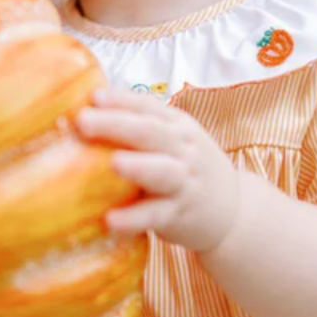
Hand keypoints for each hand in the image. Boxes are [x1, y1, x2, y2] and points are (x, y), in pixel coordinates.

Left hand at [76, 88, 239, 251]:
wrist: (233, 211)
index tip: (92, 96)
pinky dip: (133, 218)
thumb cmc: (189, 171)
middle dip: (116, 124)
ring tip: (114, 163)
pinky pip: (154, 215)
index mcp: (178, 126)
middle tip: (83, 120)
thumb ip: (142, 128)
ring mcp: (183, 182)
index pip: (148, 107)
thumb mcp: (175, 141)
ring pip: (161, 171)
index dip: (121, 100)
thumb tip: (88, 111)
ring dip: (138, 166)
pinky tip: (110, 220)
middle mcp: (183, 150)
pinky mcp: (179, 215)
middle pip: (150, 132)